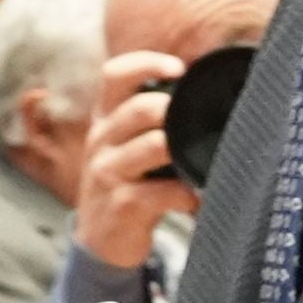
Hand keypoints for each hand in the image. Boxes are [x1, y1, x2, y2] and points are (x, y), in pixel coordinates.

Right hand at [68, 49, 195, 274]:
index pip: (114, 74)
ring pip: (154, 146)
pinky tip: (193, 200)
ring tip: (199, 159)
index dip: (147, 63)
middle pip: (141, 108)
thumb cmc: (125, 183)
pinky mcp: (122, 205)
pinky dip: (187, 195)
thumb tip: (202, 93)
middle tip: (197, 121)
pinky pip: (163, 192)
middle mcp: (102, 140)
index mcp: (105, 119)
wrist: (100, 240)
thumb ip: (150, 120)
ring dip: (184, 150)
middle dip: (175, 110)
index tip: (179, 69)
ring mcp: (109, 173)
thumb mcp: (124, 145)